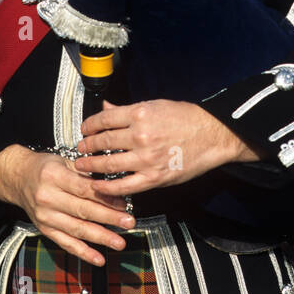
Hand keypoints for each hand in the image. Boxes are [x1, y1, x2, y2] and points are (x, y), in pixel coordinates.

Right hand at [0, 144, 133, 265]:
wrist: (18, 178)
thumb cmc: (44, 168)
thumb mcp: (64, 161)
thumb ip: (87, 174)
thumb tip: (115, 187)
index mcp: (53, 176)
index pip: (83, 189)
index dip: (105, 197)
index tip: (123, 203)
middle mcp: (47, 197)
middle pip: (82, 210)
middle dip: (108, 218)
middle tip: (128, 222)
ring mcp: (45, 216)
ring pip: (76, 229)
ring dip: (100, 237)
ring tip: (119, 242)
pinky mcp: (44, 230)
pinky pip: (65, 243)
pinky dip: (83, 252)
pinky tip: (98, 258)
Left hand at [74, 99, 265, 198]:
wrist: (213, 135)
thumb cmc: (188, 118)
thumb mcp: (156, 105)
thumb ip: (128, 109)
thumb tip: (107, 108)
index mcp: (140, 114)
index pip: (104, 119)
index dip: (90, 125)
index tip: (85, 129)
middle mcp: (140, 136)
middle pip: (103, 142)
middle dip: (87, 146)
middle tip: (80, 148)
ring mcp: (146, 159)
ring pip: (109, 164)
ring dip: (91, 166)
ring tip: (82, 166)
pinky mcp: (154, 178)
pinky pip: (124, 186)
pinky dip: (108, 188)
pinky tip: (98, 186)